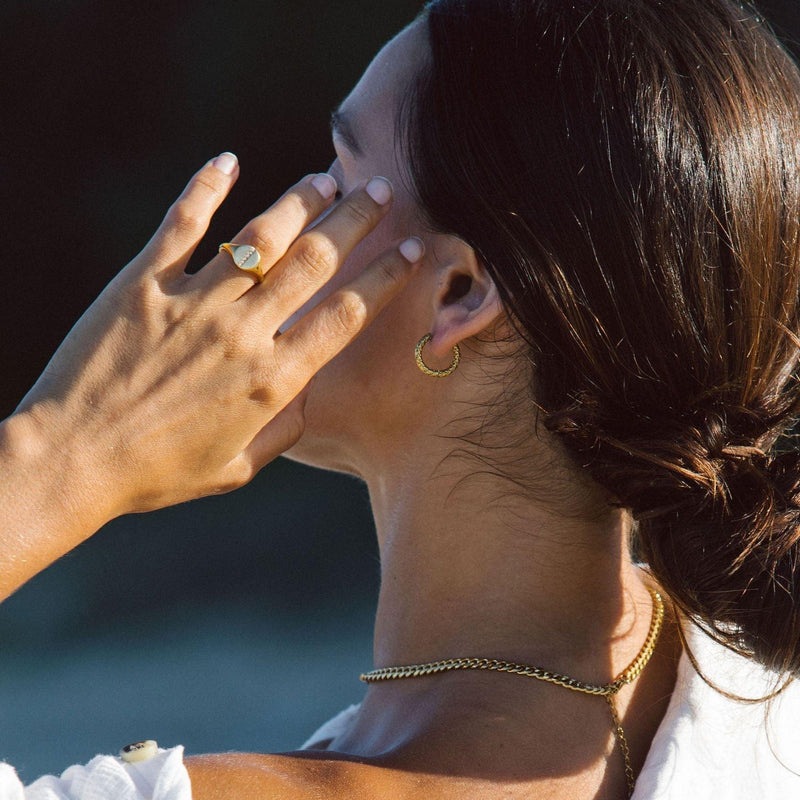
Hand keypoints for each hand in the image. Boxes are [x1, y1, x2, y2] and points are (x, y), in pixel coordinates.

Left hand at [12, 153, 422, 522]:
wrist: (73, 461)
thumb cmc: (159, 473)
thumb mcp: (239, 467)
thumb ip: (285, 428)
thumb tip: (309, 390)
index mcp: (273, 381)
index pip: (346, 314)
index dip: (385, 276)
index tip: (410, 249)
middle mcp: (243, 335)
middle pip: (315, 262)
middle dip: (356, 220)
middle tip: (381, 190)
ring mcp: (193, 305)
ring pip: (260, 237)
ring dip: (300, 201)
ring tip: (325, 178)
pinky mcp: (143, 286)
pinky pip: (182, 226)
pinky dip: (206, 189)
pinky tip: (228, 161)